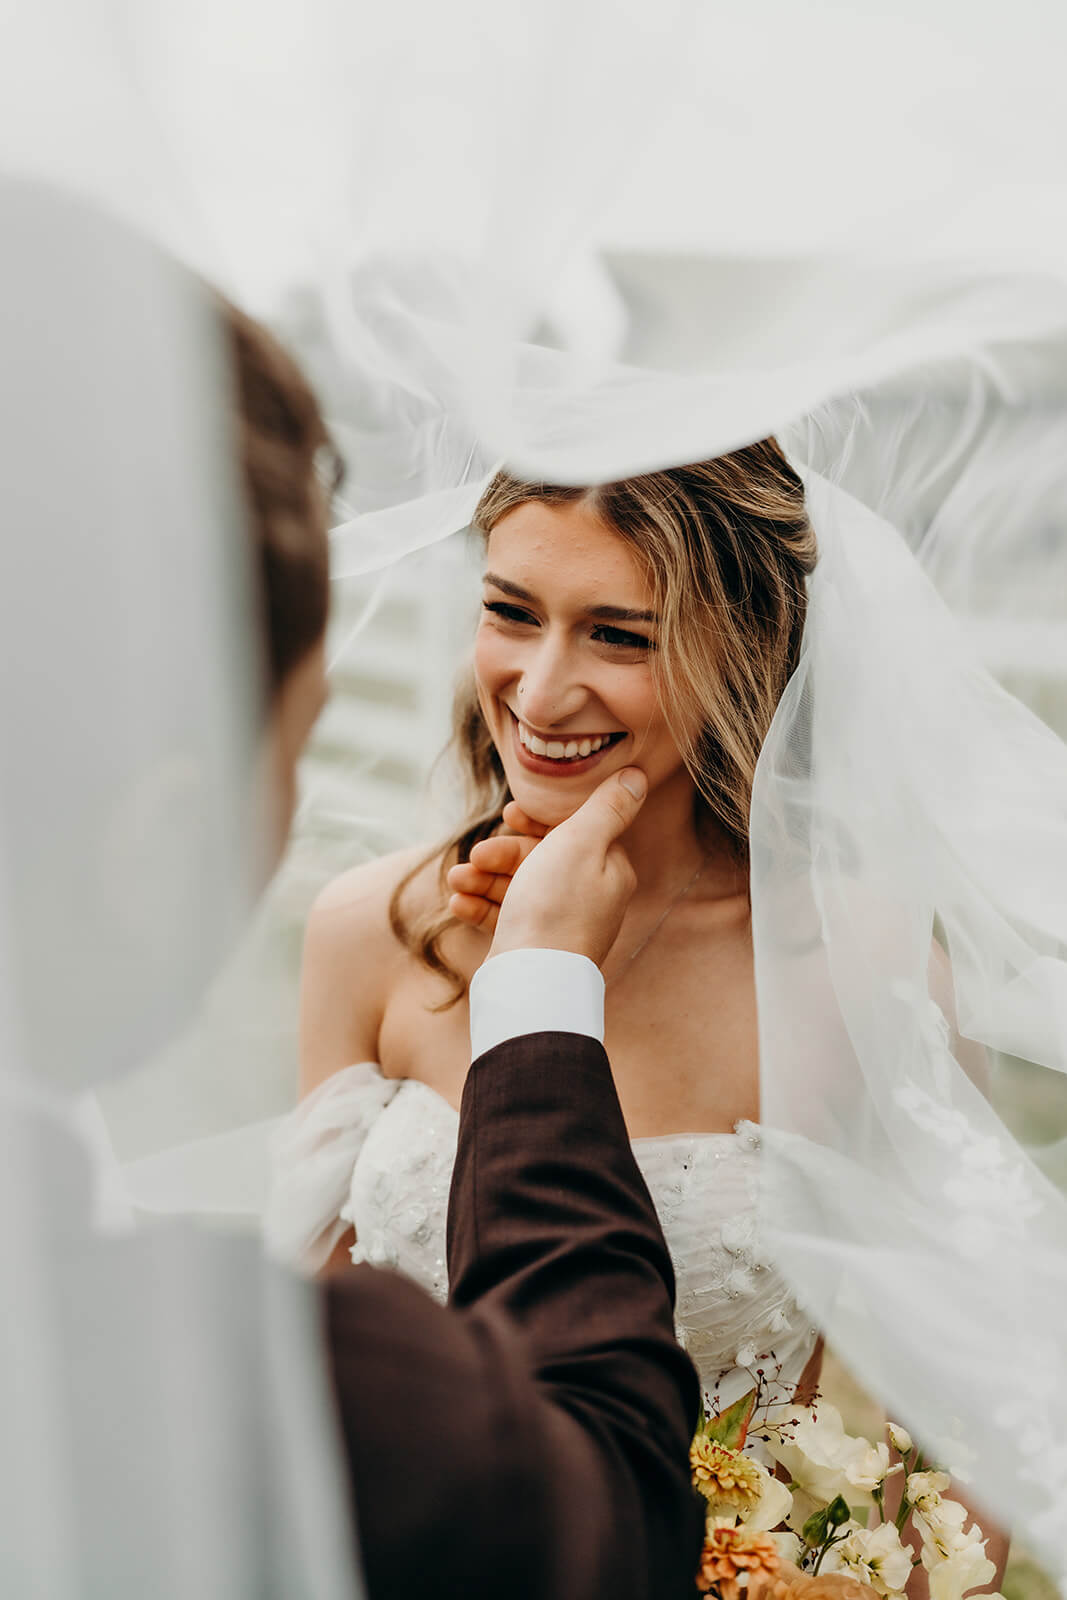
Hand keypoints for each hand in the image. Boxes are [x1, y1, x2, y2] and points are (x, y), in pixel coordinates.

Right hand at [447, 768, 646, 967]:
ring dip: (482, 878)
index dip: (539, 820)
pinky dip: (480, 906)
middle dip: (501, 853)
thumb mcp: (582, 842)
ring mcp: (558, 923)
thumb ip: (607, 807)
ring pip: (516, 886)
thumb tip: (638, 776)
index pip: (574, 831)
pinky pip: (504, 916)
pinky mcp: (531, 945)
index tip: (511, 813)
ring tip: (458, 881)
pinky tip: (458, 903)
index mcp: (606, 870)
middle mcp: (587, 897)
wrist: (531, 983)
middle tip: (477, 856)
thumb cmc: (556, 908)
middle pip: (539, 858)